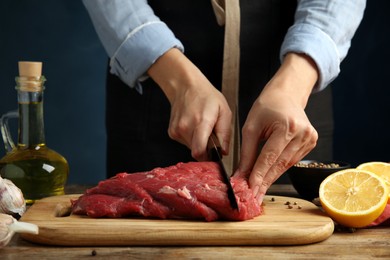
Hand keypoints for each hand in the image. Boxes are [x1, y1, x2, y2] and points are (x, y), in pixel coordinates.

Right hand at [148, 48, 231, 160]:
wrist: (186, 86)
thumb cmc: (206, 96)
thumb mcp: (224, 111)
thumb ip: (225, 133)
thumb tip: (224, 152)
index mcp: (201, 121)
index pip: (199, 151)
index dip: (208, 158)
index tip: (214, 156)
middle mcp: (186, 127)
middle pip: (197, 152)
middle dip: (206, 149)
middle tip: (211, 136)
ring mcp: (177, 130)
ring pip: (191, 148)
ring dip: (199, 143)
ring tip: (202, 128)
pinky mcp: (172, 132)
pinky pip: (185, 143)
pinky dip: (191, 139)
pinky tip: (194, 126)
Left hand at [234, 53, 318, 203]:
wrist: (287, 94)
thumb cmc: (266, 107)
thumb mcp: (251, 127)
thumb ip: (247, 152)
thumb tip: (241, 174)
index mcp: (287, 126)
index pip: (269, 157)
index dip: (258, 176)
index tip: (249, 190)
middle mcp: (302, 134)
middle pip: (279, 164)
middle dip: (264, 182)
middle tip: (252, 197)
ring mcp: (309, 139)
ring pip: (286, 166)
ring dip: (270, 178)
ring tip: (257, 190)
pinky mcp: (311, 143)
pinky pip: (291, 161)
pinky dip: (278, 169)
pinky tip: (268, 177)